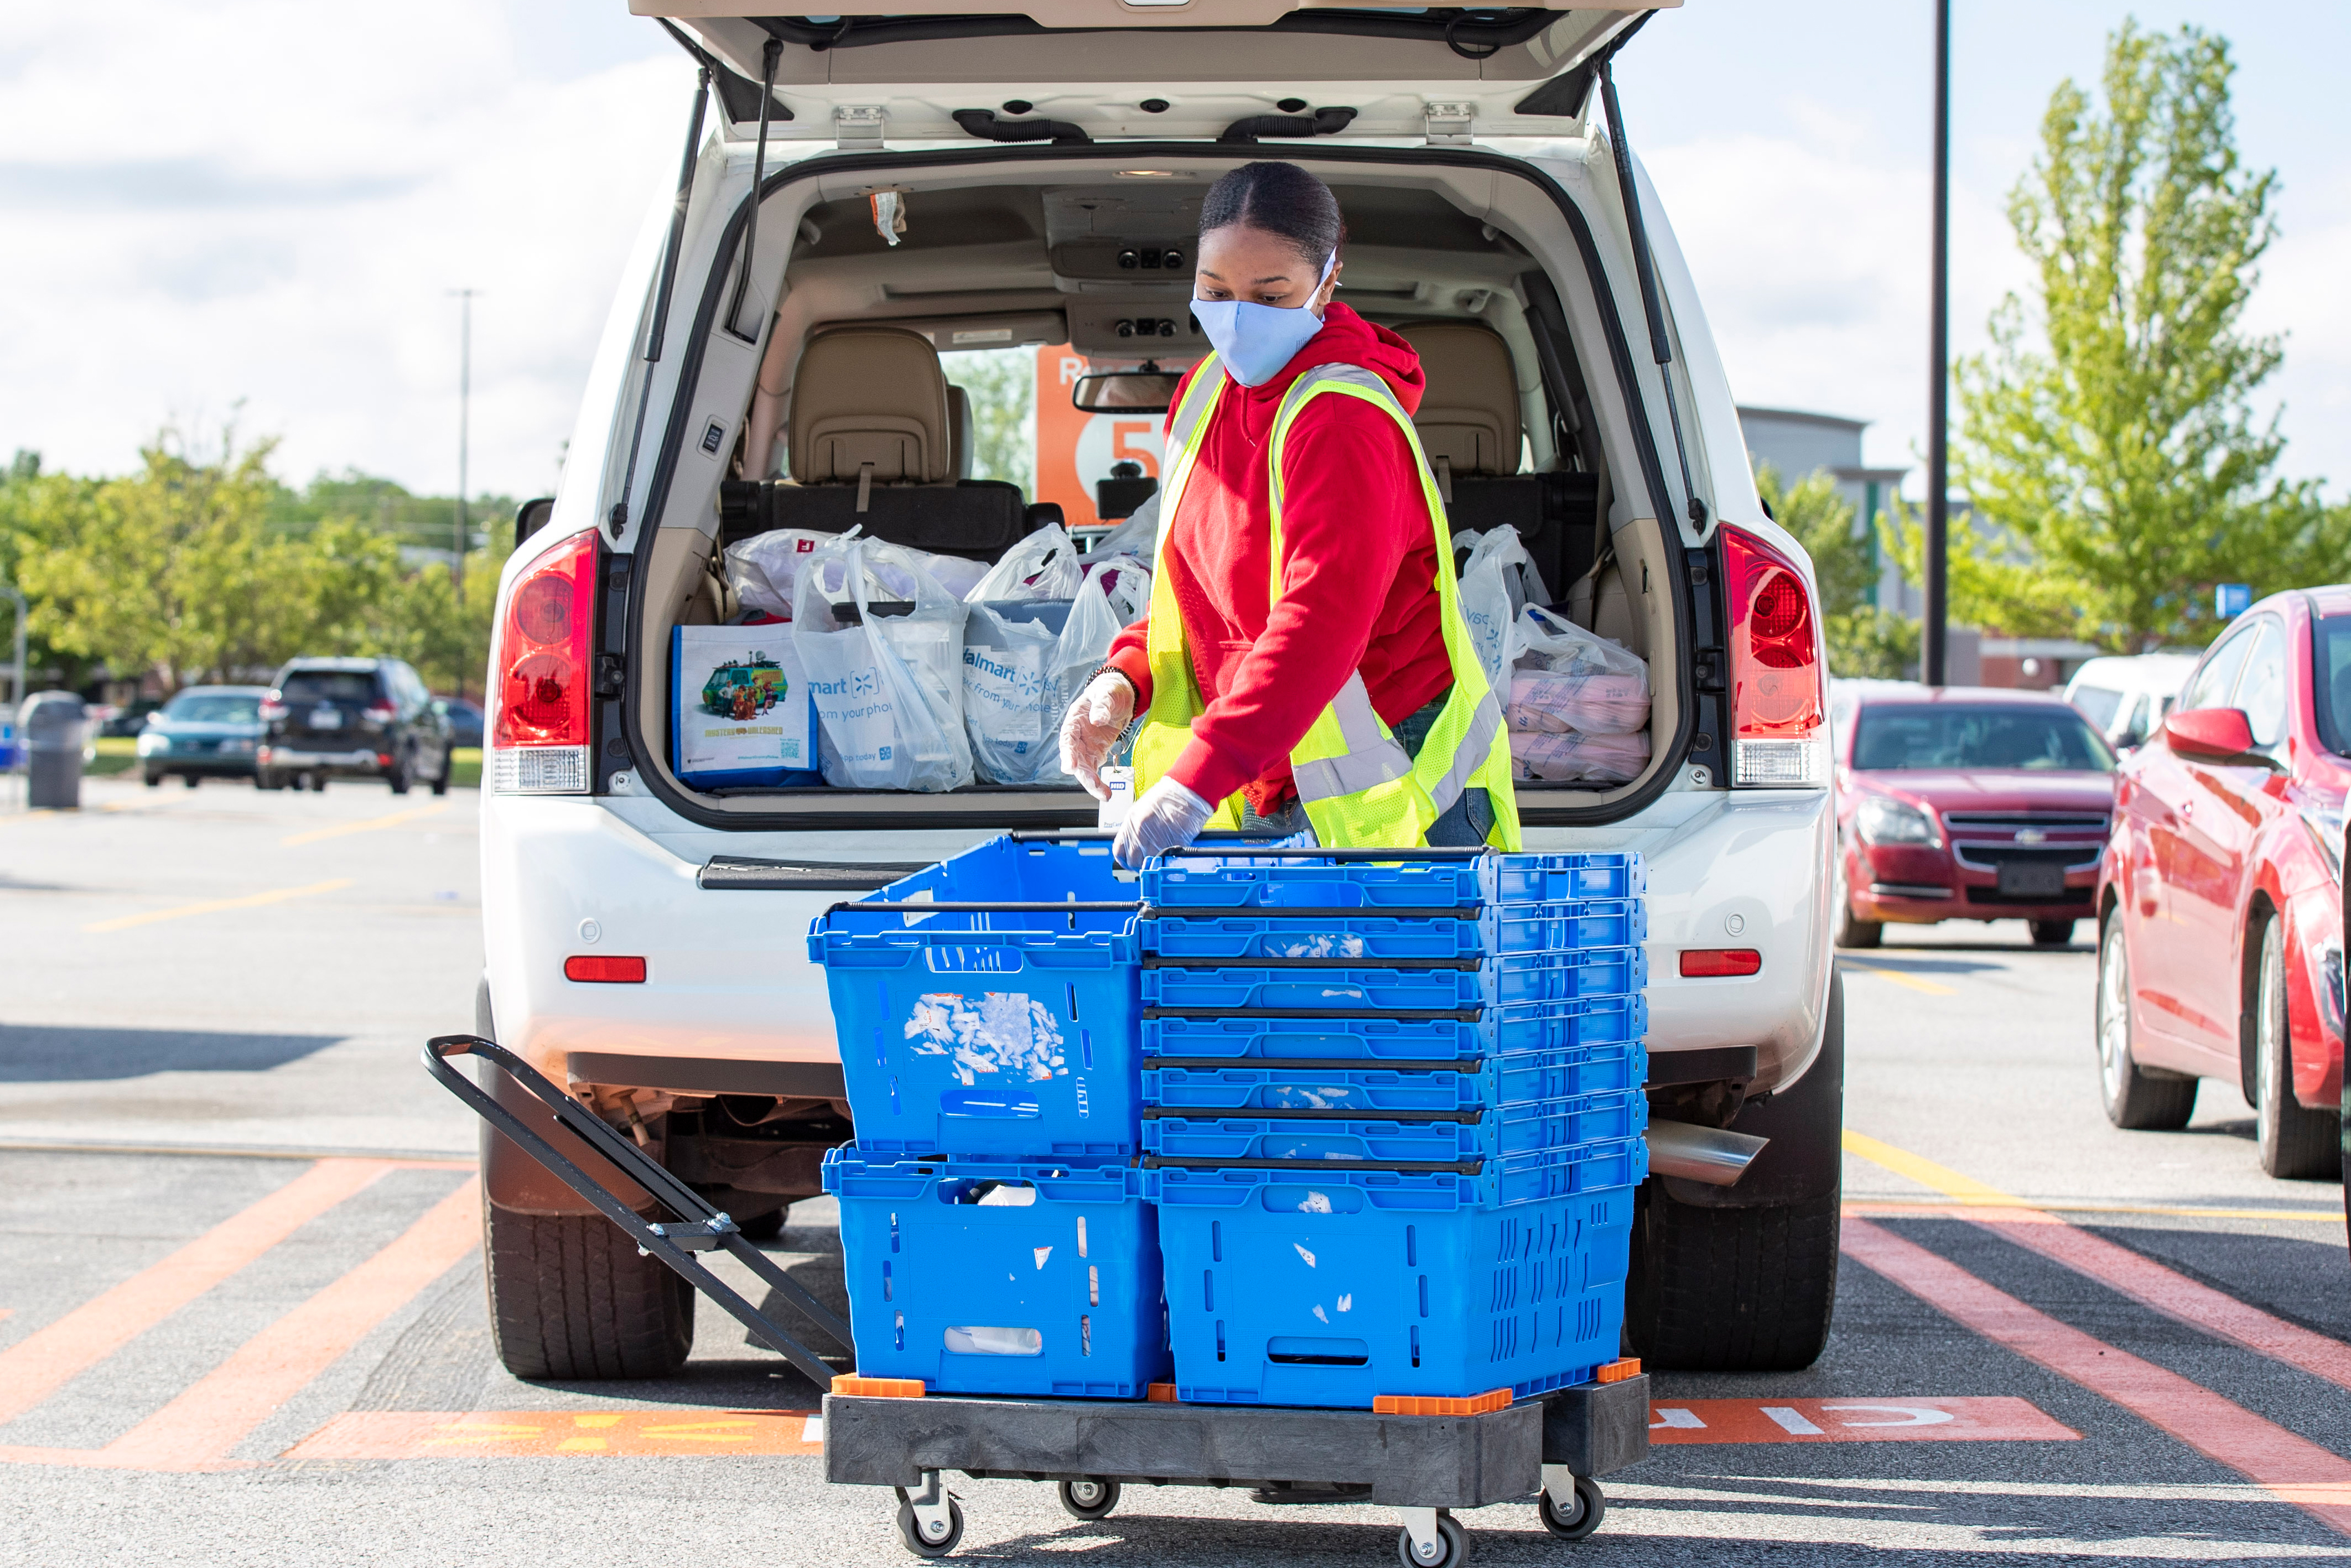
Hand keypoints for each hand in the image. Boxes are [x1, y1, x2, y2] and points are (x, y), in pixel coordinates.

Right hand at [1059, 671, 1135, 800]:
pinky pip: (1095, 769)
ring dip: (1092, 782)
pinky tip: (1106, 792)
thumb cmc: (1109, 691)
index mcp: (1075, 719)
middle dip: (1083, 773)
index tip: (1070, 766)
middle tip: (1093, 785)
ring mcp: (1086, 745)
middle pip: (1075, 757)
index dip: (1068, 753)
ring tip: (1105, 795)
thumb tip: (1097, 719)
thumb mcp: (1107, 693)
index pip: (1068, 738)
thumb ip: (1102, 705)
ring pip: (1084, 768)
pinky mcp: (1097, 752)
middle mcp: (1077, 735)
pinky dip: (1099, 781)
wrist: (1120, 694)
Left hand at [1114, 778, 1214, 869]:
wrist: (1186, 792)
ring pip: (1149, 863)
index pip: (1118, 851)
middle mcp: (1140, 831)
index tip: (1129, 862)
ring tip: (1158, 857)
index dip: (1124, 860)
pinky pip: (1166, 858)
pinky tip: (1169, 853)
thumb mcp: (1141, 810)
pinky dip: (1167, 859)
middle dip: (1139, 865)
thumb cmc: (1166, 798)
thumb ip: (1133, 828)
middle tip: (1146, 862)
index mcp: (1131, 822)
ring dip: (1153, 863)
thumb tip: (1132, 844)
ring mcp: (1157, 838)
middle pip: (1133, 861)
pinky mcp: (1173, 842)